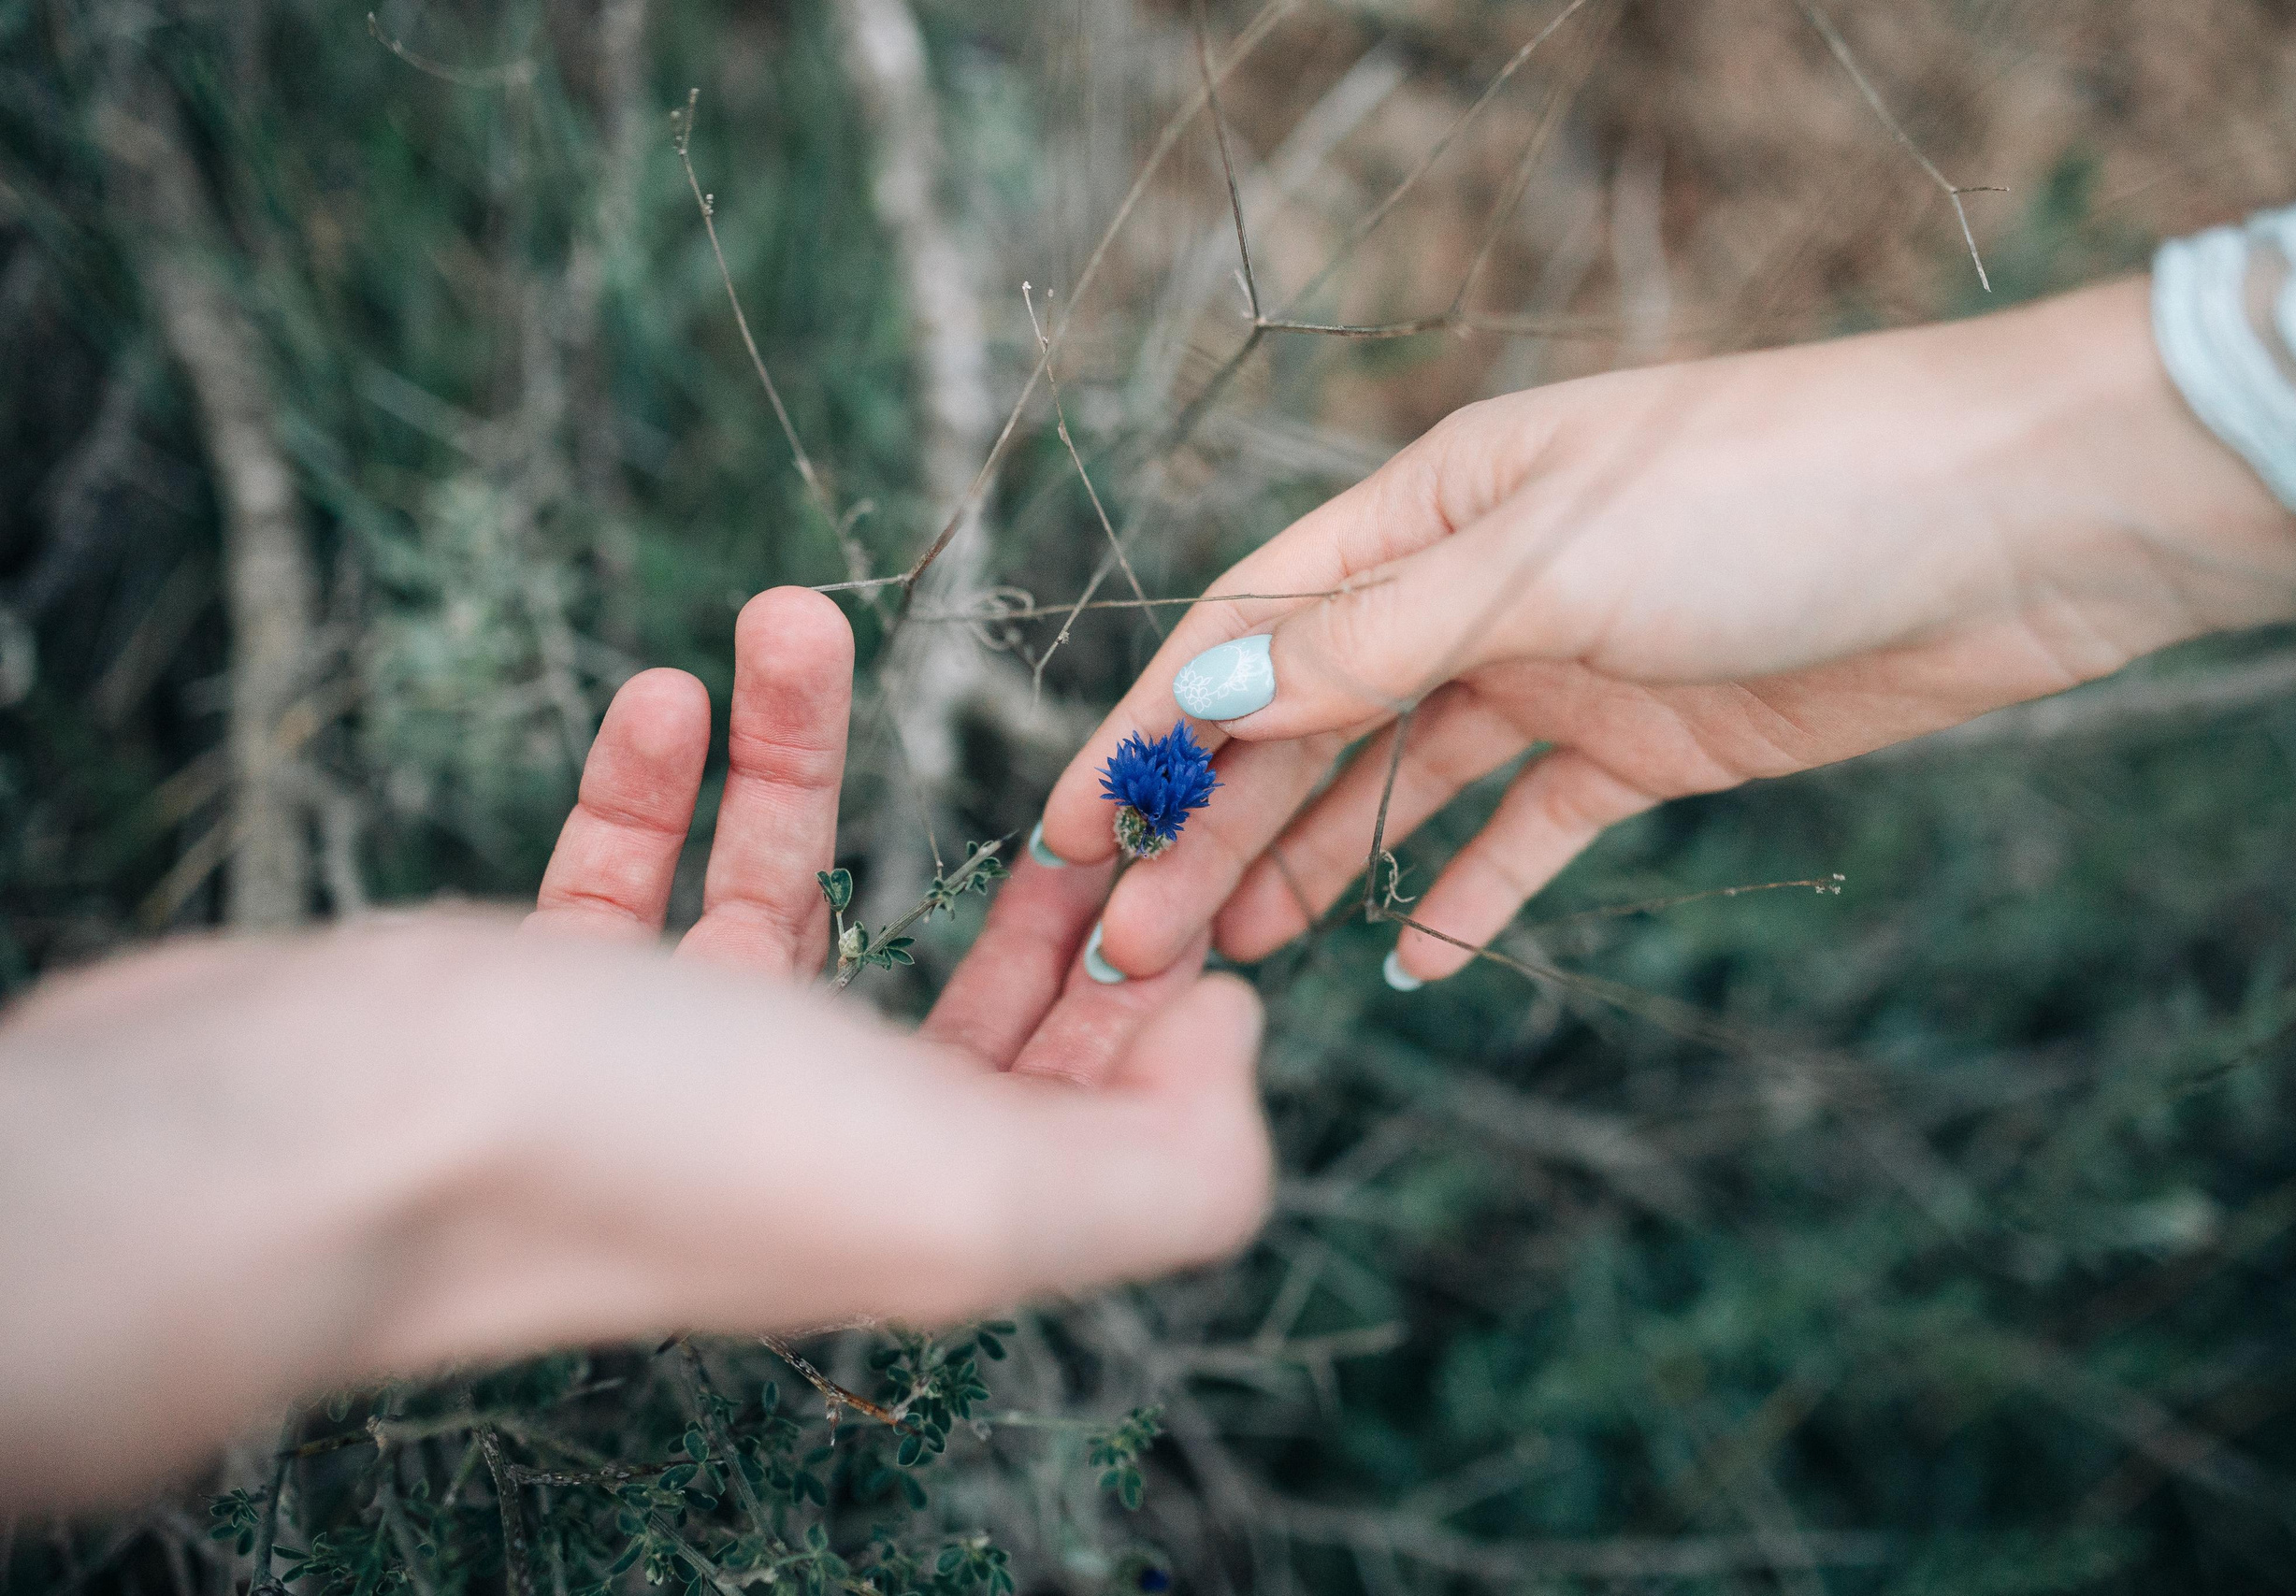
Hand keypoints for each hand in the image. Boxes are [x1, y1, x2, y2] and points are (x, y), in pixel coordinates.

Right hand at [0, 589, 1269, 1509]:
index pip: (1095, 1111)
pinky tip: (668, 684)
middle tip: (1046, 730)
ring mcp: (669, 1074)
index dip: (1156, 979)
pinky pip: (627, 873)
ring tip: (798, 609)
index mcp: (922, 1206)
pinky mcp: (540, 1003)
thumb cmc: (648, 1153)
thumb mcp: (972, 1191)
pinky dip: (658, 776)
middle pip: (962, 1004)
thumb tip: (1230, 1048)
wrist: (319, 1135)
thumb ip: (1160, 1165)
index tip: (1174, 837)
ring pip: (781, 895)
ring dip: (807, 749)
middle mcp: (807, 1149)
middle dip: (1018, 863)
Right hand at [1038, 278, 2295, 982]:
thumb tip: (1208, 695)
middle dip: (1218, 826)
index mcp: (1433, 506)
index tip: (1073, 826)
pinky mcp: (1645, 746)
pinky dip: (1464, 892)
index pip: (1253, 625)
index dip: (1154, 725)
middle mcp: (1478, 586)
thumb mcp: (1548, 562)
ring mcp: (1560, 669)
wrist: (2013, 526)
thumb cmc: (1777, 493)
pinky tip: (1406, 961)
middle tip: (1137, 949)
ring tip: (1234, 961)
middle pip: (1310, 718)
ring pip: (1401, 784)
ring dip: (1315, 867)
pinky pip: (1525, 834)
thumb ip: (1375, 642)